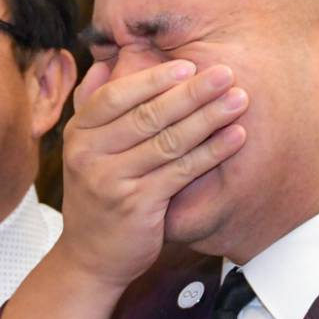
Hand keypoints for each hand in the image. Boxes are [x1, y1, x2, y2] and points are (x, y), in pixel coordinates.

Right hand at [56, 59, 246, 288]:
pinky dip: (211, 152)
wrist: (90, 256)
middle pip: (148, 115)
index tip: (189, 66)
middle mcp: (89, 154)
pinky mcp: (136, 205)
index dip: (154, 79)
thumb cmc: (99, 196)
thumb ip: (94, 108)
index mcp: (79, 132)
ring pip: (168, 141)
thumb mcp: (85, 150)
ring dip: (208, 118)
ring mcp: (111, 180)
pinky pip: (181, 172)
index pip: (116, 96)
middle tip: (226, 73)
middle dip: (192, 93)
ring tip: (238, 101)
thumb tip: (106, 62)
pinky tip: (234, 138)